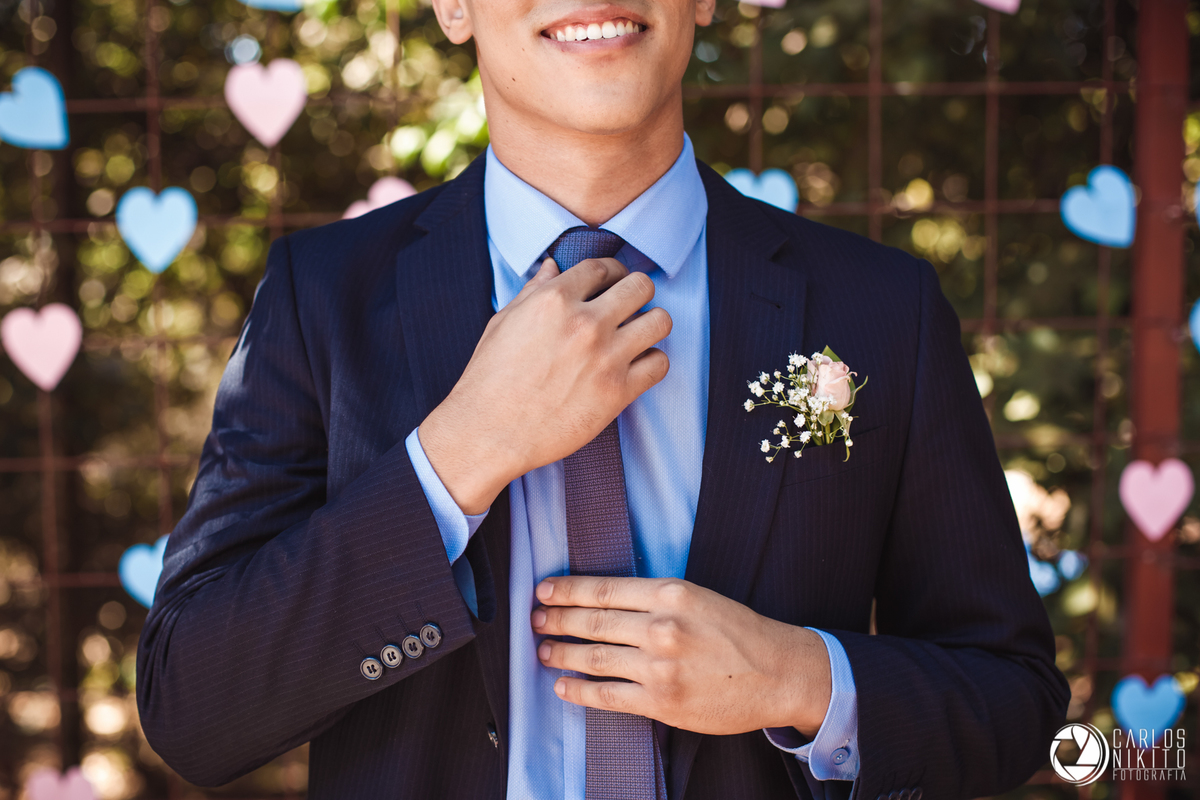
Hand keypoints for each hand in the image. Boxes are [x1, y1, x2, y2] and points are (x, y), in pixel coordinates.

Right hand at [420, 257, 671, 513]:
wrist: (488, 433)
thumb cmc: (489, 379)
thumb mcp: (503, 323)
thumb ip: (533, 291)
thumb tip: (552, 266)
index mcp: (554, 300)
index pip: (602, 267)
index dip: (611, 273)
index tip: (612, 285)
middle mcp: (585, 323)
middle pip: (640, 286)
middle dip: (637, 293)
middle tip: (630, 308)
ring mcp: (605, 357)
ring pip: (660, 321)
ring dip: (651, 325)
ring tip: (637, 336)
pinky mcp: (618, 392)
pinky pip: (660, 364)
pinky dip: (652, 363)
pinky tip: (635, 367)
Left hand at [530, 576, 831, 736]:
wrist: (777, 672)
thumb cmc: (737, 632)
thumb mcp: (697, 597)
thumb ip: (653, 598)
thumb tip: (603, 600)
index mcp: (670, 594)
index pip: (603, 590)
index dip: (567, 591)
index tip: (543, 591)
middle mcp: (662, 627)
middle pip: (592, 622)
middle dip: (556, 620)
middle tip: (535, 620)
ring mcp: (660, 667)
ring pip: (594, 658)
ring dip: (562, 653)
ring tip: (544, 650)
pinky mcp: (662, 702)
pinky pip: (607, 696)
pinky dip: (579, 691)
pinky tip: (563, 686)